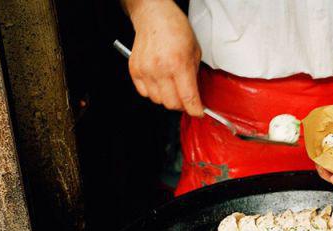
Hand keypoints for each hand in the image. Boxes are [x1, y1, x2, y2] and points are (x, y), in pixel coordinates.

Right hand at [128, 0, 203, 115]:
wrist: (153, 15)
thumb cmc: (175, 29)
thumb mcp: (195, 51)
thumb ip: (195, 75)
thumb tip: (195, 94)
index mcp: (178, 64)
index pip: (188, 98)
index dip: (195, 110)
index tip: (198, 112)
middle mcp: (160, 69)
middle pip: (172, 104)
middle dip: (182, 105)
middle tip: (186, 97)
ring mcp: (145, 70)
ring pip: (158, 101)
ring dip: (167, 98)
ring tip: (172, 85)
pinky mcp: (134, 70)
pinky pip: (145, 93)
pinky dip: (154, 92)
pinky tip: (159, 82)